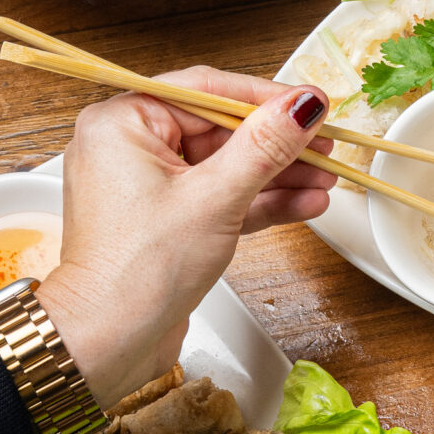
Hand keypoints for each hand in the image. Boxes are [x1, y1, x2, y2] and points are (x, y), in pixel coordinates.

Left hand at [37, 70, 332, 407]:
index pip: (207, 90)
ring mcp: (147, 186)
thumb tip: (303, 105)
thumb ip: (265, 147)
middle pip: (220, 130)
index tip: (311, 103)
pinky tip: (303, 202)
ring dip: (277, 175)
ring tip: (325, 178)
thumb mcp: (215, 198)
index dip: (266, 98)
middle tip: (326, 145)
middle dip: (279, 143)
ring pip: (225, 167)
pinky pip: (218, 197)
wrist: (107, 343)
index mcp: (121, 123)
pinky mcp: (165, 220)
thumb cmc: (137, 272)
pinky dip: (258, 202)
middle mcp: (128, 147)